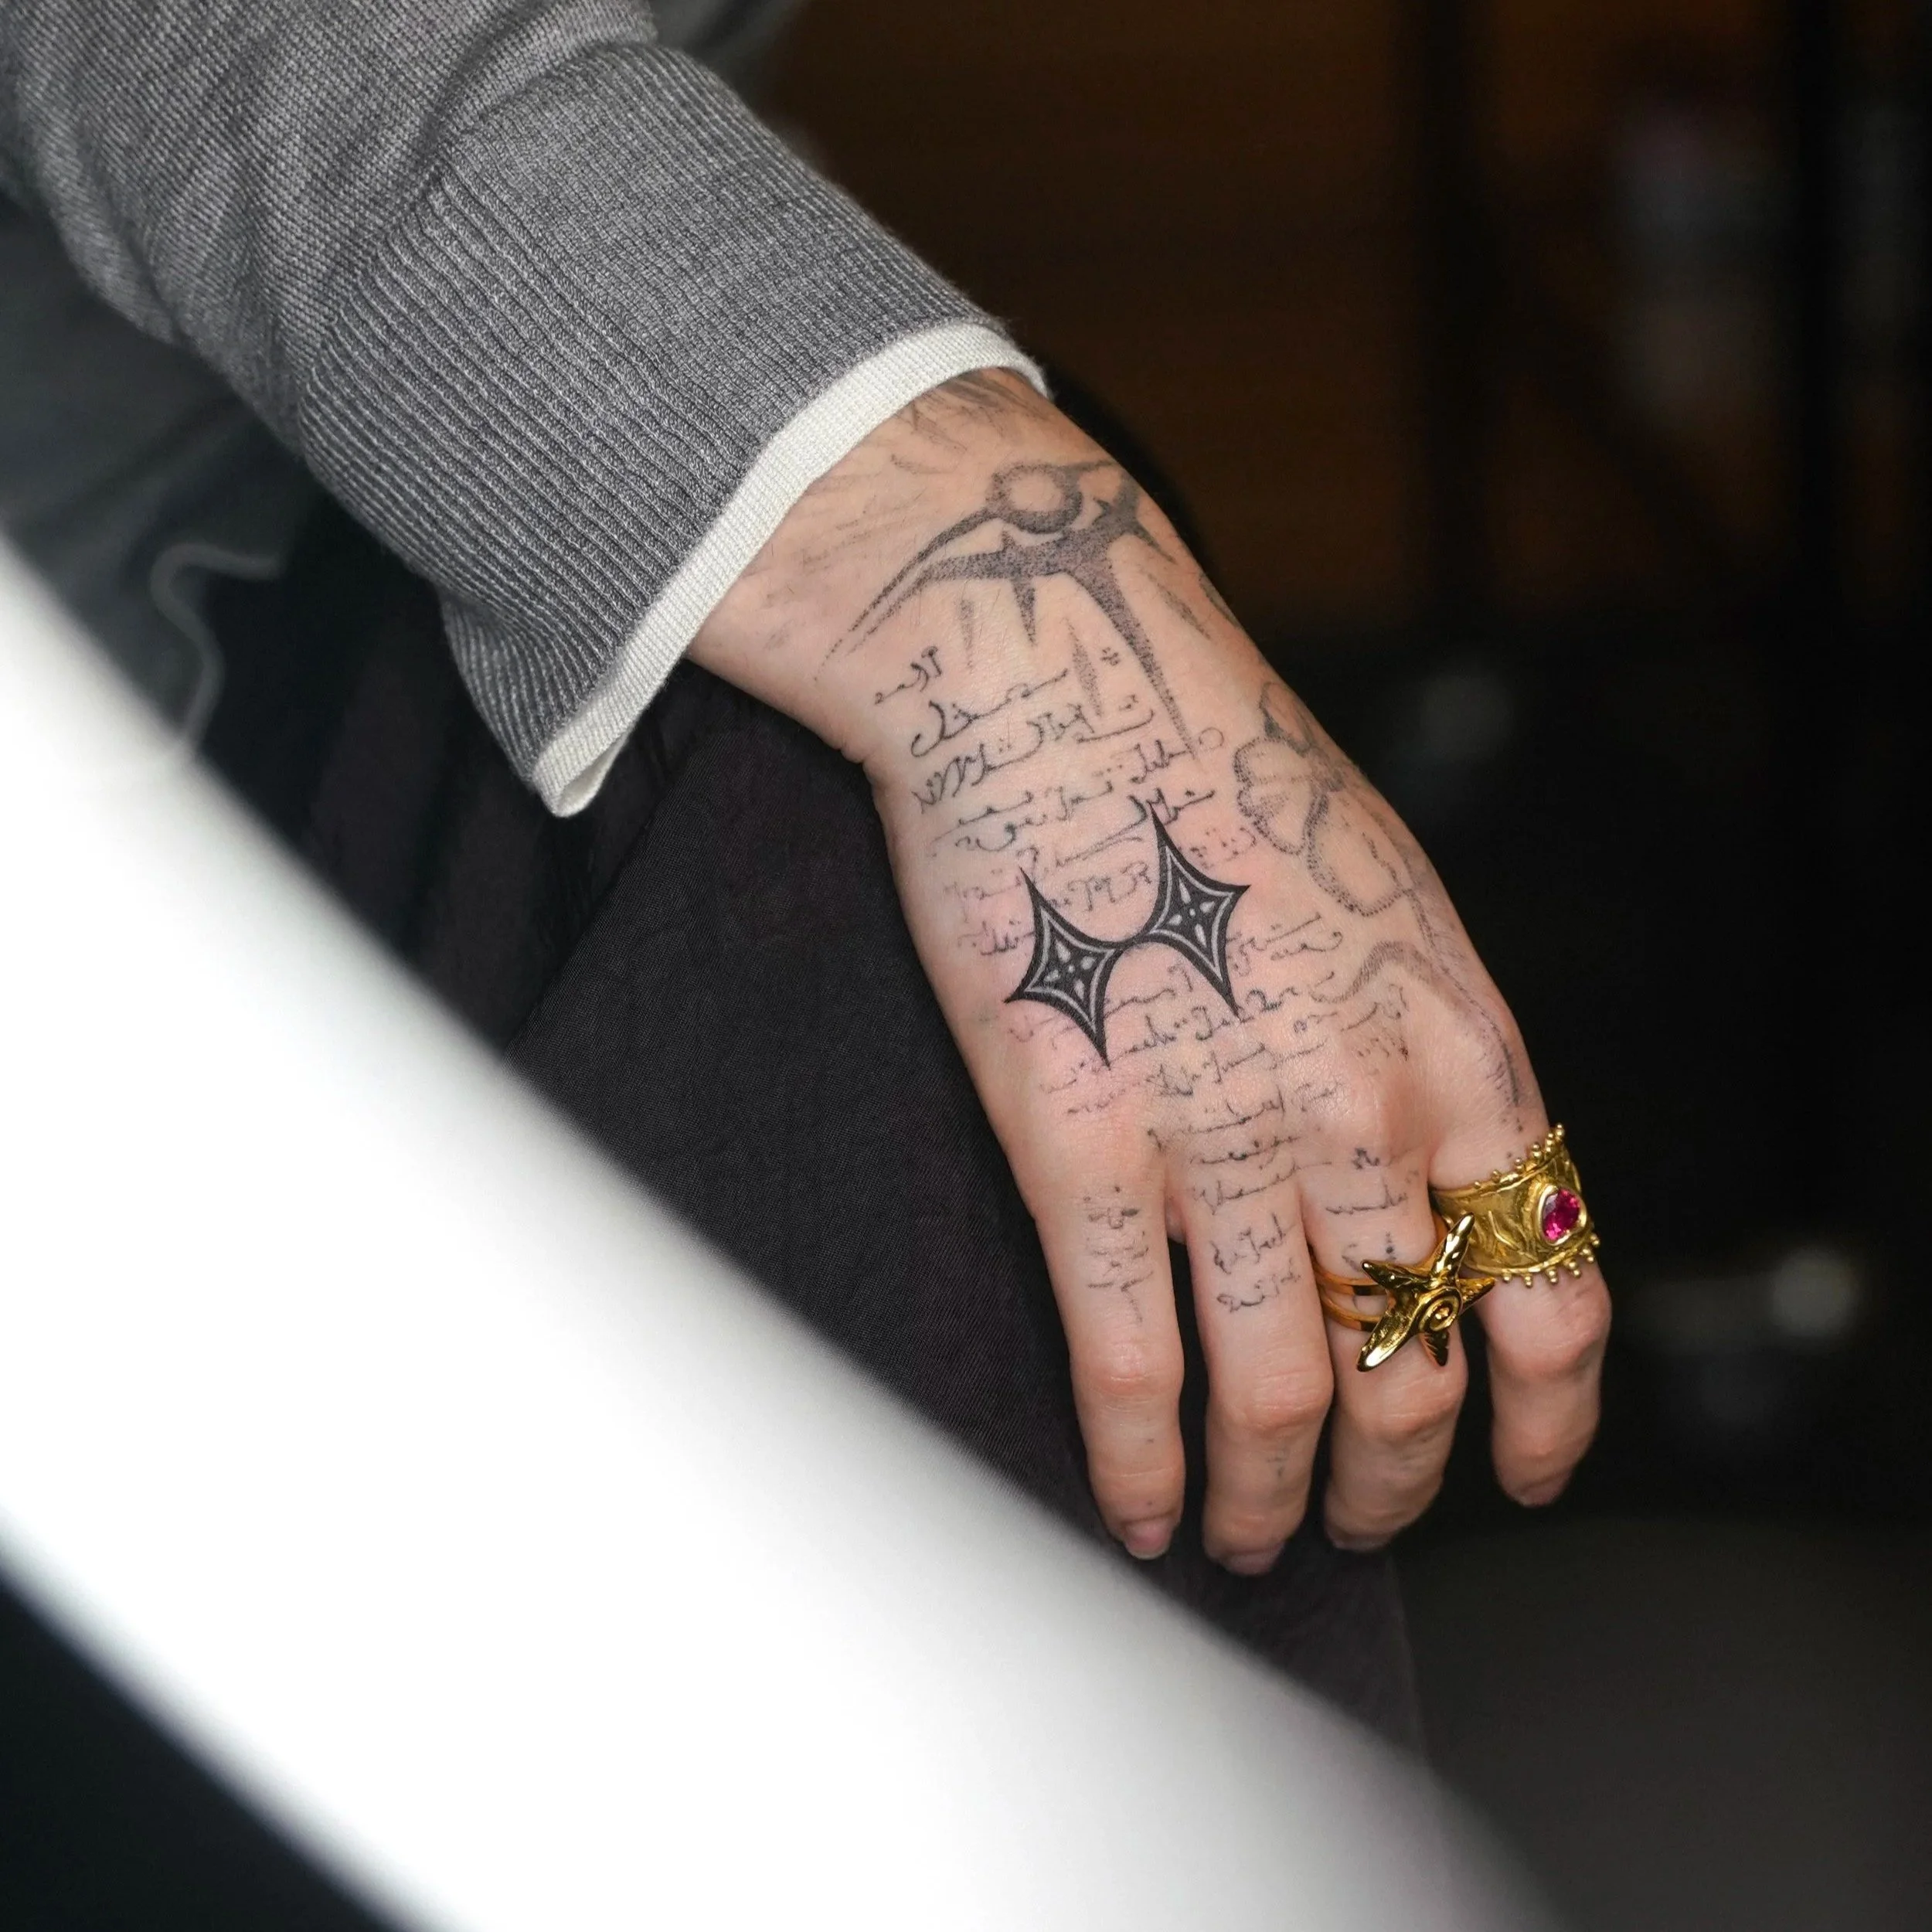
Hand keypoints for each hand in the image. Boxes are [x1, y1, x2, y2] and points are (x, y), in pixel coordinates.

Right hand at [693, 373, 1609, 1568]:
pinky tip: (1133, 1505)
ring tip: (1236, 1536)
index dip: (1541, 1420)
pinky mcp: (1078, 1142)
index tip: (1514, 1478)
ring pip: (1275, 1400)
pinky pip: (1131, 1363)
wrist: (1056, 676)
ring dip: (1262, 1501)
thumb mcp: (1384, 896)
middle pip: (1409, 1375)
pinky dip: (1139, 1465)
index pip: (1550, 1293)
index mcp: (1457, 1047)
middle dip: (1389, 1485)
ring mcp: (1220, 1134)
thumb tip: (1422, 1185)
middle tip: (1347, 1521)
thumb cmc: (1211, 771)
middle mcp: (1362, 1111)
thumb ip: (1418, 1048)